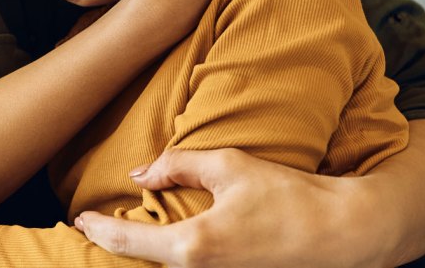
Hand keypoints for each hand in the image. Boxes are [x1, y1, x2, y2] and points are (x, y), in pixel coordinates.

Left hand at [73, 148, 385, 267]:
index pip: (127, 241)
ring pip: (164, 267)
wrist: (346, 235)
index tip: (78, 219)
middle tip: (91, 227)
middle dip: (114, 244)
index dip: (97, 230)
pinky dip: (168, 256)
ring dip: (142, 251)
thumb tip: (140, 174)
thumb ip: (177, 166)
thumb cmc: (290, 196)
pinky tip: (161, 242)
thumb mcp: (229, 166)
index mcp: (193, 246)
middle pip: (141, 261)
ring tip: (120, 232)